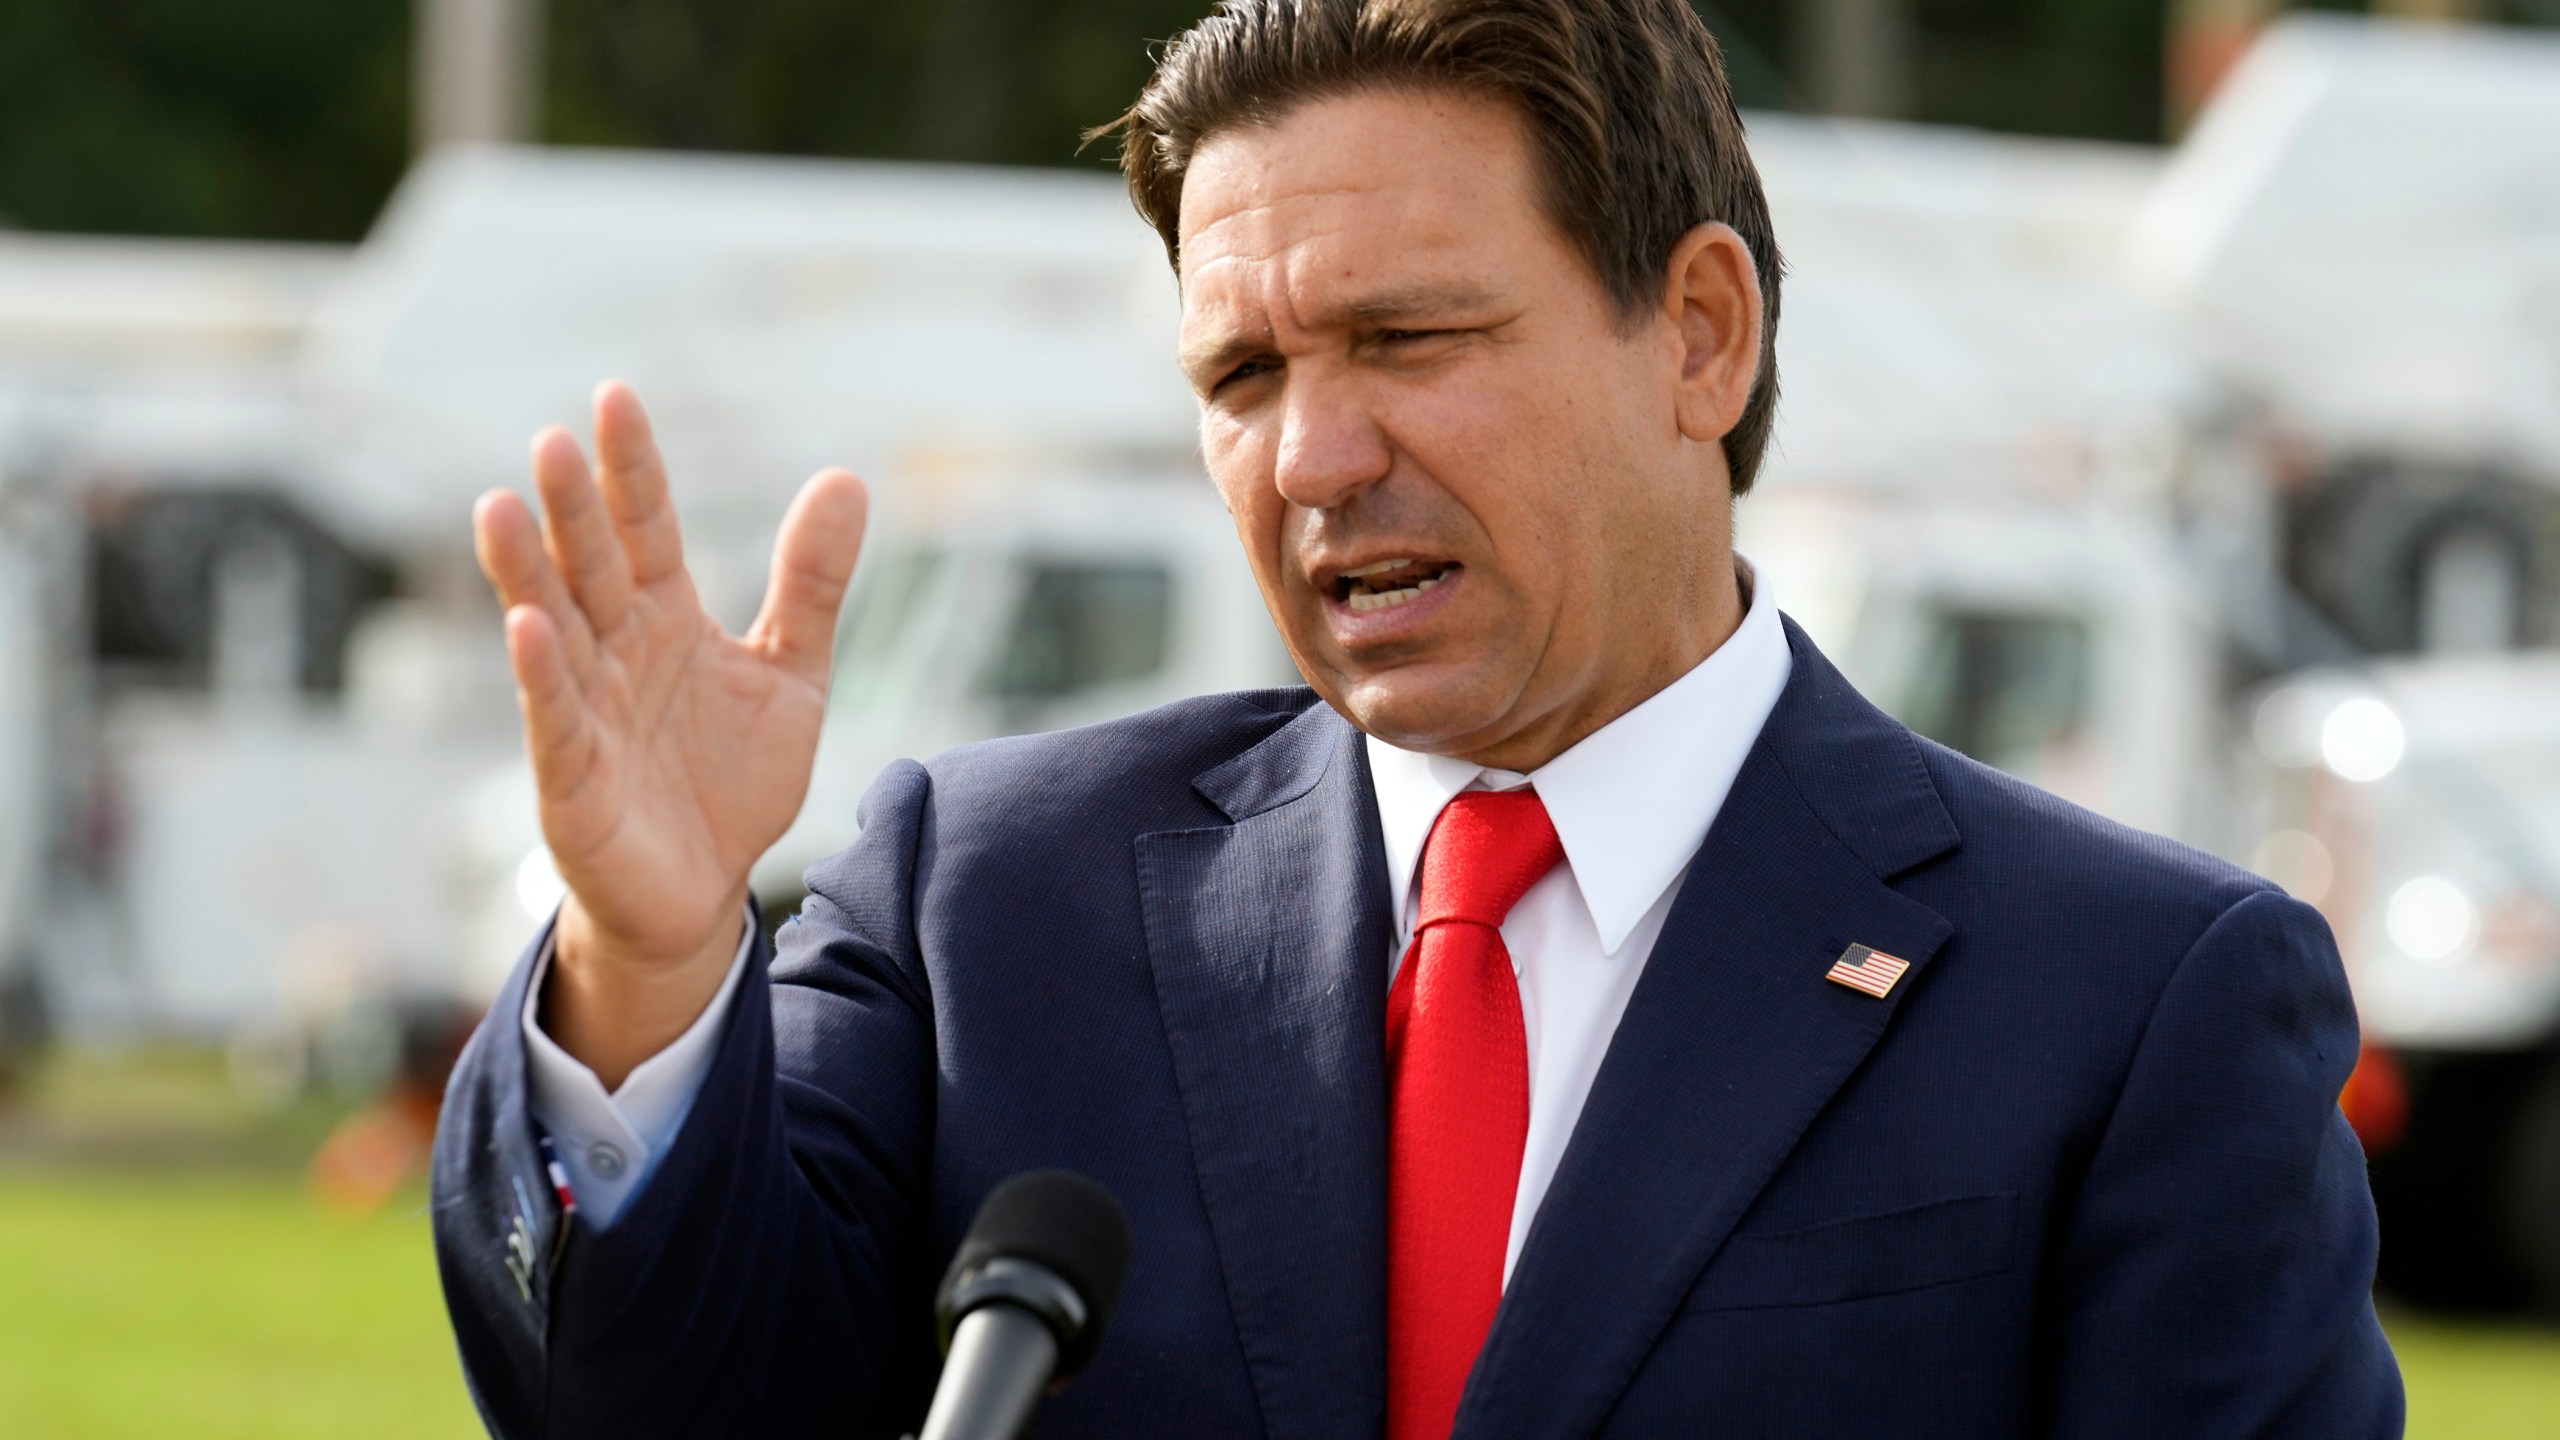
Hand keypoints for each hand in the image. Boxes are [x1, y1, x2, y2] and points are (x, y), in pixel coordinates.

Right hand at [473, 382, 868, 1084]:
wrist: (703, 893)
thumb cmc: (732, 781)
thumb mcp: (791, 673)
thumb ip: (812, 582)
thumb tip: (847, 477)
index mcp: (664, 617)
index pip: (643, 527)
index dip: (632, 469)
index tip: (616, 398)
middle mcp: (614, 650)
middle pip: (589, 564)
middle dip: (572, 506)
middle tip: (554, 440)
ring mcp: (585, 709)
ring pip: (550, 626)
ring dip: (525, 571)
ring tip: (501, 506)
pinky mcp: (572, 776)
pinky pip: (553, 717)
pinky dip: (541, 673)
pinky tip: (525, 626)